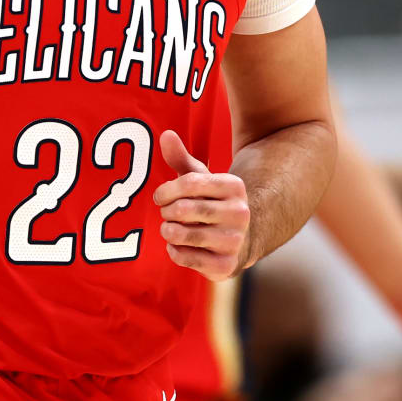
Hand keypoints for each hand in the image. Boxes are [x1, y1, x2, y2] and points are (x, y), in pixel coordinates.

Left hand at [154, 130, 249, 281]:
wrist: (242, 240)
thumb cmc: (213, 204)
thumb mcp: (201, 180)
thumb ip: (181, 158)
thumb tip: (165, 134)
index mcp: (234, 187)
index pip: (189, 183)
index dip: (166, 190)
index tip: (160, 197)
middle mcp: (239, 213)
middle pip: (184, 209)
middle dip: (167, 212)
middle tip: (166, 214)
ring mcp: (235, 240)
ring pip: (184, 234)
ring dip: (168, 232)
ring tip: (169, 229)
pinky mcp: (226, 265)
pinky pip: (187, 257)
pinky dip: (175, 252)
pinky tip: (177, 246)